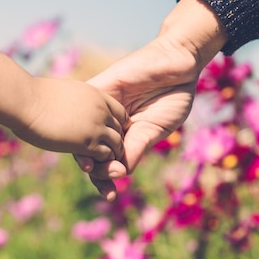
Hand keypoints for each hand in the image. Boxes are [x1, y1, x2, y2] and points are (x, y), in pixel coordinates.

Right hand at [11, 77, 129, 160]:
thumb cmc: (33, 95)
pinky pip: (106, 156)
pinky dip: (102, 162)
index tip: (104, 133)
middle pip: (120, 129)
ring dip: (110, 156)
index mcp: (95, 94)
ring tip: (98, 161)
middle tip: (105, 152)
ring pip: (117, 145)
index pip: (119, 112)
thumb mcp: (61, 92)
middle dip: (115, 142)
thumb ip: (71, 100)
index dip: (114, 124)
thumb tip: (63, 104)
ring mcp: (96, 125)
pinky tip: (89, 163)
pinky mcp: (88, 142)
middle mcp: (101, 109)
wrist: (25, 100)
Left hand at [75, 39, 198, 198]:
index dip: (105, 178)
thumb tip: (120, 172)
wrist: (177, 63)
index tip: (109, 195)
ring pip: (83, 133)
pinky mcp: (99, 88)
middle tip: (99, 182)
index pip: (108, 161)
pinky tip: (85, 138)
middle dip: (93, 170)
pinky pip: (82, 106)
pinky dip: (82, 124)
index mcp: (123, 136)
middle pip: (91, 150)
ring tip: (91, 167)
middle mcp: (108, 124)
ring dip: (84, 151)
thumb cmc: (172, 97)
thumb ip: (137, 148)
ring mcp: (101, 107)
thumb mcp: (156, 129)